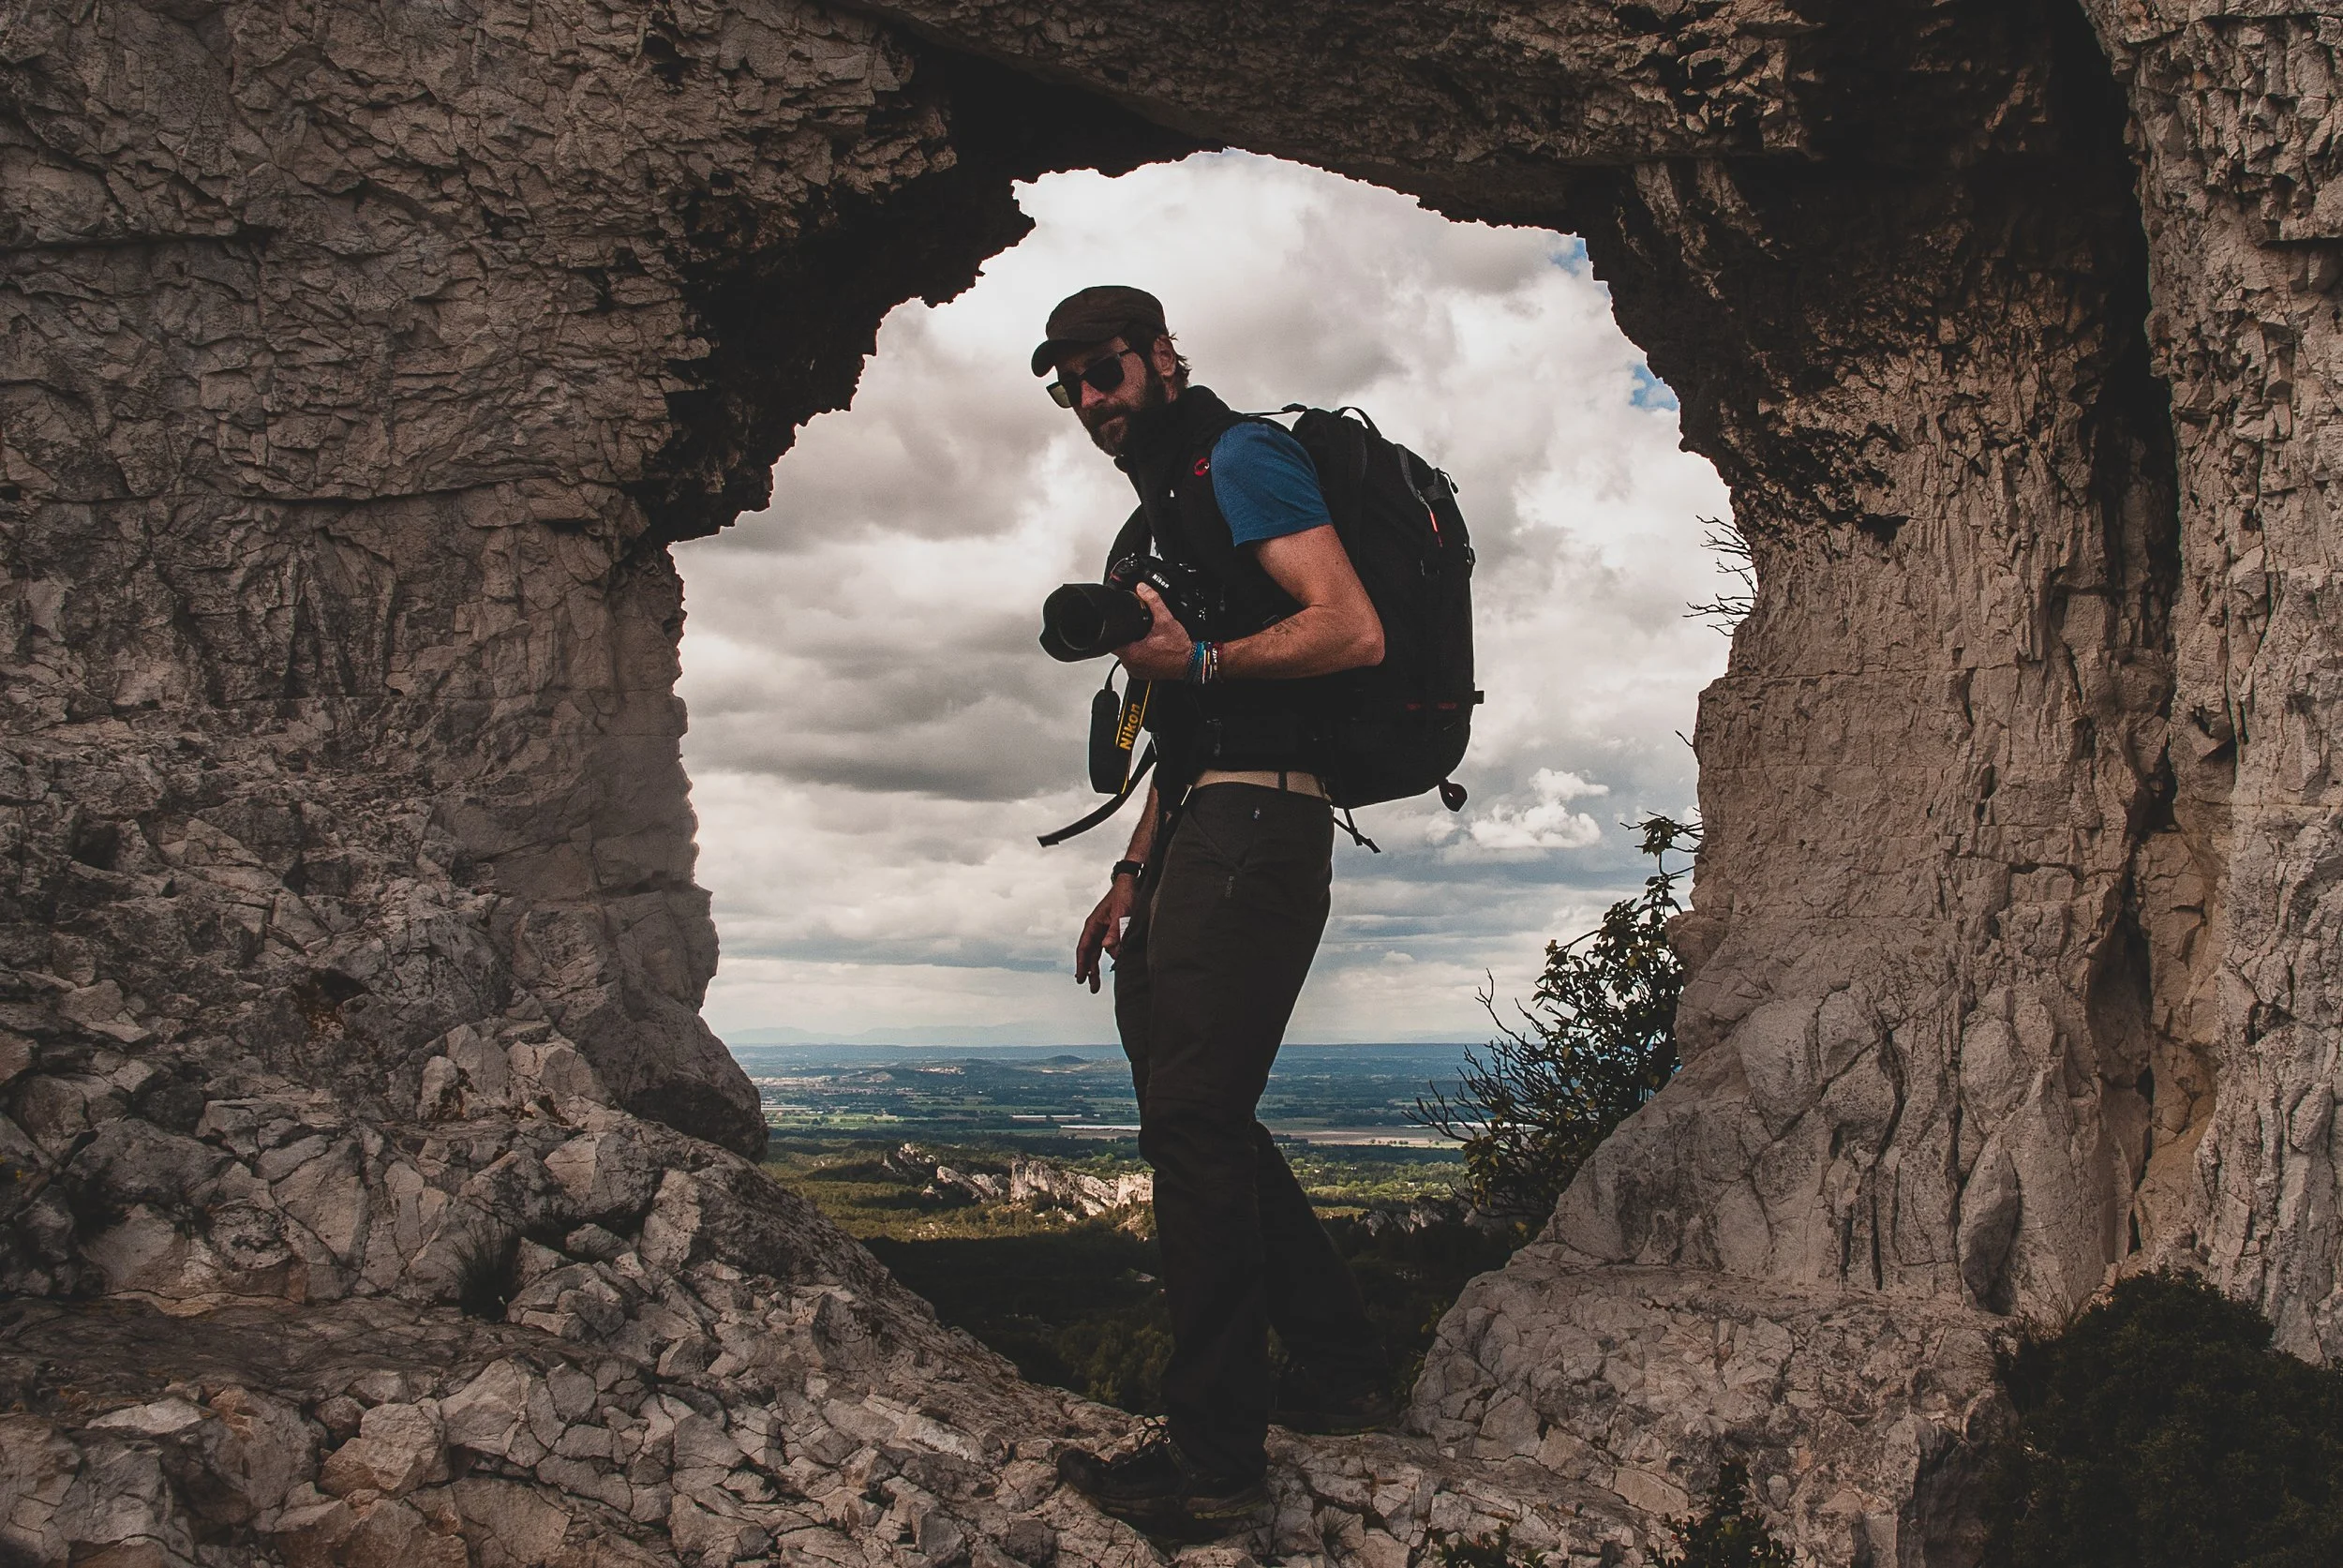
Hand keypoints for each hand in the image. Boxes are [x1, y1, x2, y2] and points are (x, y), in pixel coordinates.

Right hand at [1075, 878, 1137, 992]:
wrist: (1131, 883)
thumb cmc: (1124, 895)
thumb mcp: (1121, 914)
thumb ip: (1115, 931)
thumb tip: (1108, 949)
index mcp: (1093, 924)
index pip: (1084, 948)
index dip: (1081, 964)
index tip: (1081, 978)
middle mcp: (1096, 928)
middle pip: (1089, 953)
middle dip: (1089, 971)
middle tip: (1091, 988)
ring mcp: (1103, 930)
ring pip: (1097, 952)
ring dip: (1096, 967)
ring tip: (1096, 983)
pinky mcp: (1111, 930)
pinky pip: (1106, 947)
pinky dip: (1107, 958)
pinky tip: (1110, 966)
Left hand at [1112, 583, 1195, 681]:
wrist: (1190, 663)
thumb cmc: (1179, 648)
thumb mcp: (1166, 620)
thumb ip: (1153, 601)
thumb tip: (1143, 588)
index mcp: (1132, 653)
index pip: (1112, 639)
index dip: (1116, 629)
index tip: (1124, 624)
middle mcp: (1131, 665)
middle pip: (1119, 646)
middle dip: (1127, 637)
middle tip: (1141, 631)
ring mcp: (1136, 671)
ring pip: (1126, 655)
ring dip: (1132, 647)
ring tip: (1147, 640)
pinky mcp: (1142, 674)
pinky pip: (1134, 662)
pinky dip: (1139, 655)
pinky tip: (1150, 649)